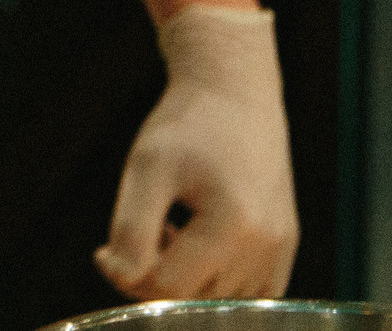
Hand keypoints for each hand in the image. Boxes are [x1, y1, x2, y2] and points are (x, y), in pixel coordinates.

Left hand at [96, 5, 298, 300]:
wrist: (235, 92)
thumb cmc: (188, 125)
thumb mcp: (146, 169)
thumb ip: (130, 230)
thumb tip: (120, 276)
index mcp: (234, 227)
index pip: (167, 287)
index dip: (127, 272)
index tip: (106, 247)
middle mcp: (267, 247)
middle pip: (192, 297)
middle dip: (156, 272)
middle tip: (147, 225)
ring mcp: (282, 250)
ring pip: (216, 299)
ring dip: (185, 275)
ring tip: (174, 225)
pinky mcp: (285, 248)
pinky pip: (244, 293)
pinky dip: (214, 279)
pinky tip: (199, 240)